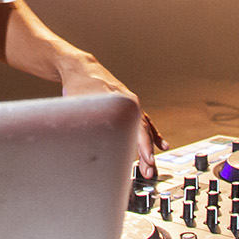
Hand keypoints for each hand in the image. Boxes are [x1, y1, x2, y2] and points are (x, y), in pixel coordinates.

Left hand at [59, 57, 163, 176]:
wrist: (80, 67)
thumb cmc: (79, 84)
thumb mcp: (81, 106)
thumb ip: (87, 124)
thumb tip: (84, 145)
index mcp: (124, 103)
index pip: (138, 129)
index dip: (144, 146)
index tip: (148, 160)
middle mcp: (131, 104)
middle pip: (143, 132)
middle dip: (147, 153)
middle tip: (149, 171)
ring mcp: (130, 105)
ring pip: (144, 129)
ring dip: (148, 147)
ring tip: (151, 165)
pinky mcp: (126, 107)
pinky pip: (143, 123)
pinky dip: (151, 134)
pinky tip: (159, 144)